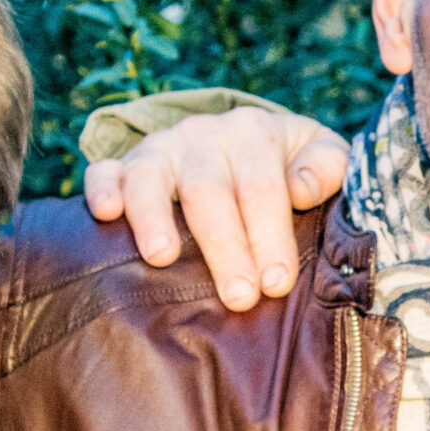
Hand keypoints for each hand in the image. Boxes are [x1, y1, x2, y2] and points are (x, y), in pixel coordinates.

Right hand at [83, 107, 350, 310]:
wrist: (244, 140)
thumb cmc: (290, 165)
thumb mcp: (322, 156)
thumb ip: (328, 169)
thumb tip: (302, 191)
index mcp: (255, 132)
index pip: (262, 186)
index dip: (270, 235)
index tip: (277, 283)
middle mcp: (203, 135)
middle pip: (208, 191)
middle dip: (225, 247)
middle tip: (239, 297)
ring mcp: (160, 149)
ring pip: (150, 178)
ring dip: (153, 217)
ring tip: (161, 258)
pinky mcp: (124, 165)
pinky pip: (104, 171)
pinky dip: (101, 189)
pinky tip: (104, 214)